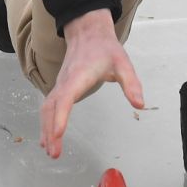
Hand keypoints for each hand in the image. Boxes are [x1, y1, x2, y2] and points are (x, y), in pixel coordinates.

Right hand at [40, 9, 144, 158]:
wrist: (87, 32)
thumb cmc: (105, 49)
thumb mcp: (123, 63)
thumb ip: (131, 84)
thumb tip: (140, 105)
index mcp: (78, 76)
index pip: (66, 98)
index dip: (61, 116)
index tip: (58, 134)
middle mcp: (64, 82)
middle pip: (51, 108)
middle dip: (50, 131)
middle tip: (54, 153)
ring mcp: (59, 85)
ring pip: (47, 108)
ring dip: (46, 129)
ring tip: (49, 151)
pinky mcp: (59, 88)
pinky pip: (48, 107)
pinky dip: (46, 122)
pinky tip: (48, 137)